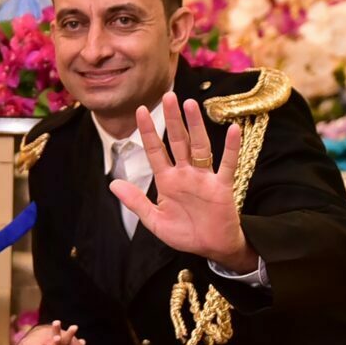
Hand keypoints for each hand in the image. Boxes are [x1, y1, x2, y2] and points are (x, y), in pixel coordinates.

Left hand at [109, 92, 257, 270]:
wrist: (211, 249)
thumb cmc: (184, 234)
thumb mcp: (155, 221)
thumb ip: (136, 202)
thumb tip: (112, 184)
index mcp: (167, 180)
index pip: (155, 150)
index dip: (147, 131)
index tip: (139, 110)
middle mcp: (185, 174)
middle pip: (177, 141)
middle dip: (172, 119)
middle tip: (167, 95)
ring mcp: (204, 178)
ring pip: (199, 146)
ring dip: (195, 126)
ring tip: (191, 104)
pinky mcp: (221, 186)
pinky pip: (226, 164)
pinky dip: (230, 148)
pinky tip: (233, 129)